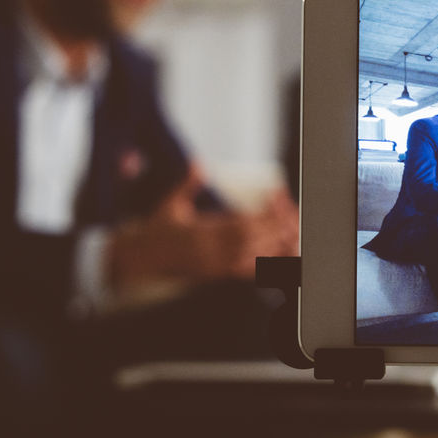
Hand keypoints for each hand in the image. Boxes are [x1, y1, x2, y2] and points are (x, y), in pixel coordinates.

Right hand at [108, 184, 299, 297]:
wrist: (142, 260)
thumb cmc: (157, 230)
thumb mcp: (170, 204)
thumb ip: (188, 184)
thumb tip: (199, 162)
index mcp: (202, 231)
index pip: (240, 222)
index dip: (262, 213)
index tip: (276, 200)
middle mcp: (211, 250)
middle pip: (253, 240)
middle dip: (275, 228)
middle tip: (294, 217)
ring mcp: (216, 265)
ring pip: (253, 257)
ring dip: (275, 246)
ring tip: (293, 234)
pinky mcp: (218, 276)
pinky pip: (247, 272)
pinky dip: (265, 263)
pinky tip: (279, 255)